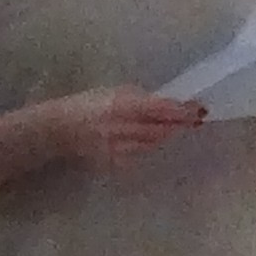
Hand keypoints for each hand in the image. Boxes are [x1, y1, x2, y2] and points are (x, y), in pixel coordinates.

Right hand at [44, 86, 211, 167]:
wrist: (58, 130)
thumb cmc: (86, 105)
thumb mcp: (111, 92)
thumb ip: (137, 99)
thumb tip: (164, 104)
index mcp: (119, 106)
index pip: (157, 109)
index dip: (179, 111)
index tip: (197, 109)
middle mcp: (120, 128)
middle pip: (159, 130)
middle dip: (178, 124)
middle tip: (196, 119)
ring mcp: (117, 149)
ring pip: (152, 143)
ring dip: (165, 135)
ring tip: (176, 127)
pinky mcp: (114, 163)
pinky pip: (139, 154)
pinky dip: (147, 146)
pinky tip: (148, 139)